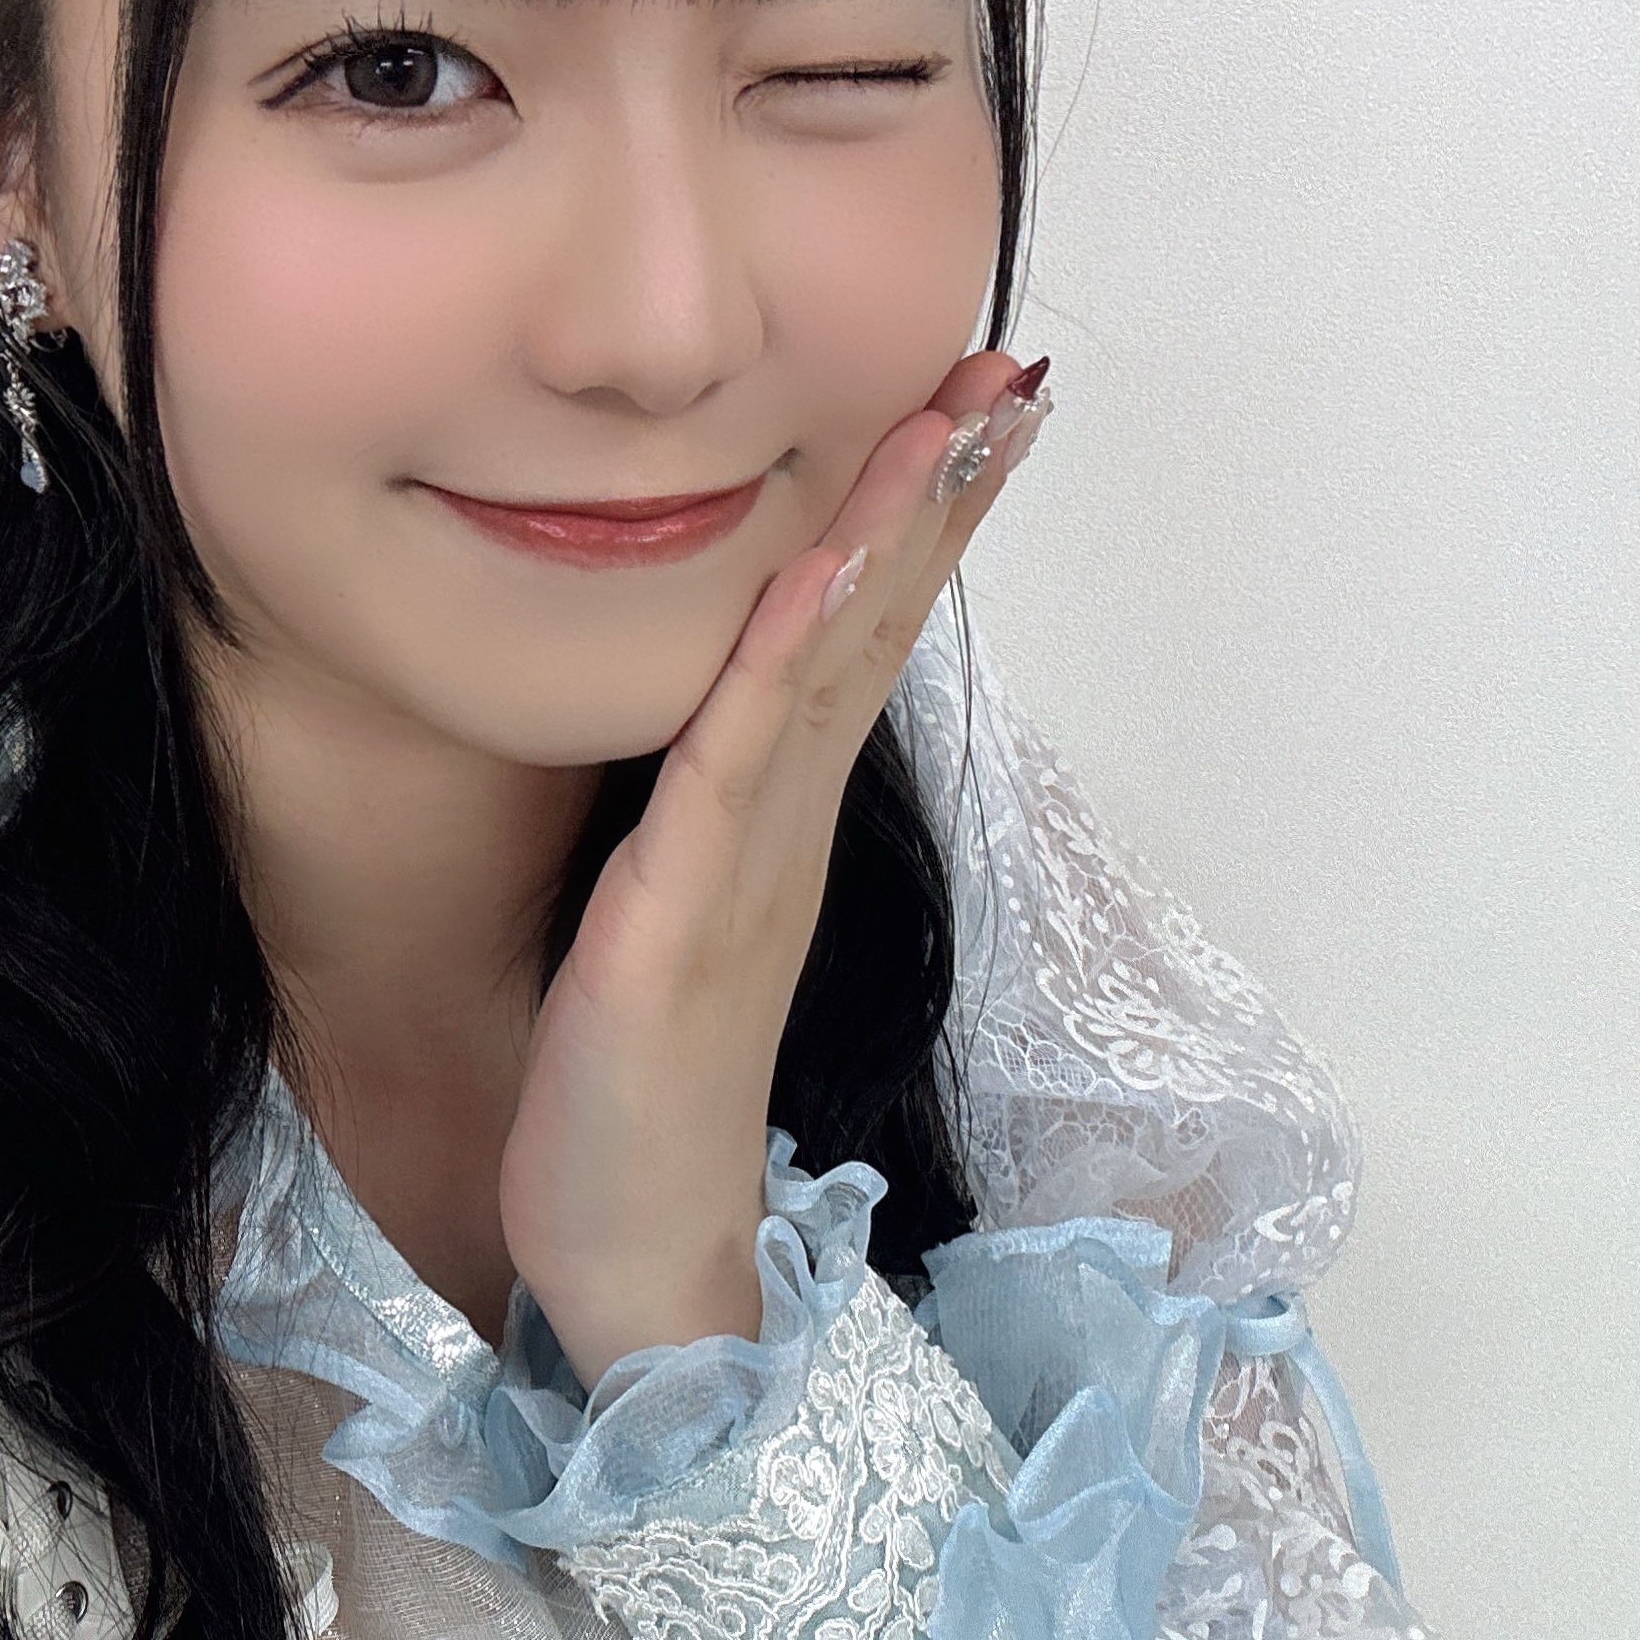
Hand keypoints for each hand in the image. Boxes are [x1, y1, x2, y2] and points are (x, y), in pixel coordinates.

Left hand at [501, 349, 1050, 1389]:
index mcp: (780, 830)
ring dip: (889, 543)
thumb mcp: (675, 929)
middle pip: (876, 634)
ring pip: (829, 673)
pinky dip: (780, 662)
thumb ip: (707, 831)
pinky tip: (817, 575)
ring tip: (950, 429)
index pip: (860, 645)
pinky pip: (737, 769)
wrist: (632, 1261)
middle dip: (941, 499)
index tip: (974, 411)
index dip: (920, 527)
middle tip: (1007, 378)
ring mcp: (745, 874)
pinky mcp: (681, 922)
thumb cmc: (635, 1107)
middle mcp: (784, 836)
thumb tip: (724, 736)